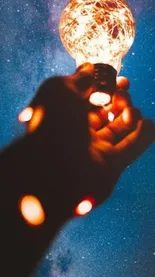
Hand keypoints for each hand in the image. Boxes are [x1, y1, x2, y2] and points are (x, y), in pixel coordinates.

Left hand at [64, 63, 154, 202]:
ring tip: (130, 110)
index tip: (121, 79)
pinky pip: (132, 148)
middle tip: (124, 92)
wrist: (55, 169)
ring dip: (132, 115)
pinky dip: (144, 135)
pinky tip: (148, 122)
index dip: (106, 88)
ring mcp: (96, 150)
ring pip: (121, 130)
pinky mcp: (112, 165)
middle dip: (120, 99)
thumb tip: (88, 67)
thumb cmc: (53, 125)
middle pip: (107, 113)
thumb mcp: (60, 90)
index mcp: (65, 116)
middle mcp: (80, 134)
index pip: (90, 99)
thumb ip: (78, 78)